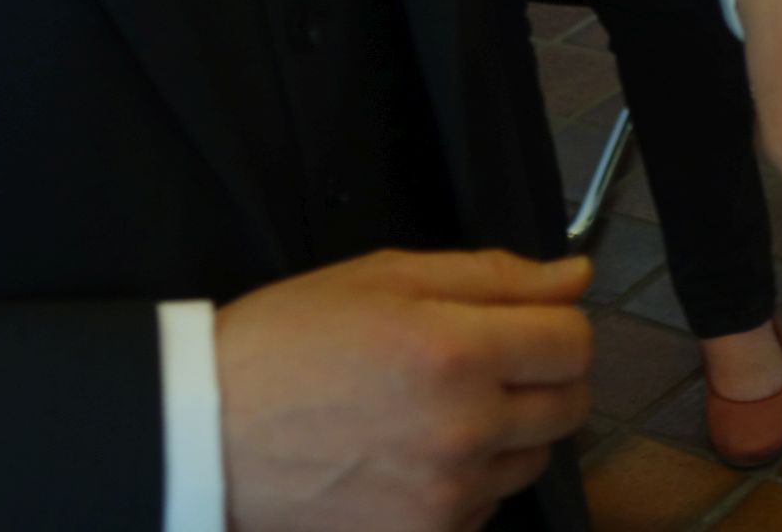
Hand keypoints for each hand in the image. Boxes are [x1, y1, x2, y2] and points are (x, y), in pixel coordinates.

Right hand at [216, 250, 593, 531]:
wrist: (207, 431)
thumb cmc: (290, 340)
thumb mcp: (385, 276)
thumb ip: (493, 275)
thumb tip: (573, 276)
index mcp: (455, 351)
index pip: (573, 341)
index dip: (552, 323)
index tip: (519, 322)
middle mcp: (464, 429)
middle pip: (570, 404)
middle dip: (538, 375)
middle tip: (475, 362)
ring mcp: (448, 495)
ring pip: (534, 458)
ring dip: (506, 431)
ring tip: (434, 408)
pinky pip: (489, 506)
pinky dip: (469, 481)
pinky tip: (412, 454)